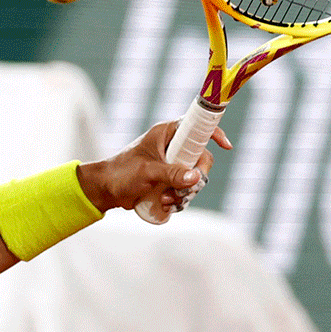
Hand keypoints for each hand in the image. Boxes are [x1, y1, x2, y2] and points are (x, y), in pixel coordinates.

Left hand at [78, 120, 231, 215]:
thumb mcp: (148, 172)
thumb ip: (172, 174)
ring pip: (194, 178)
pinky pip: (185, 189)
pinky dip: (180, 199)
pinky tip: (166, 205)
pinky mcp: (169, 180)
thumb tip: (196, 178)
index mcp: (166, 134)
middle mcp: (172, 146)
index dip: (213, 133)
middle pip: (201, 158)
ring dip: (185, 193)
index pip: (196, 126)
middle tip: (186, 190)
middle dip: (195, 178)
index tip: (225, 146)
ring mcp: (171, 164)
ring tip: (167, 200)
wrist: (105, 190)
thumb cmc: (122, 173)